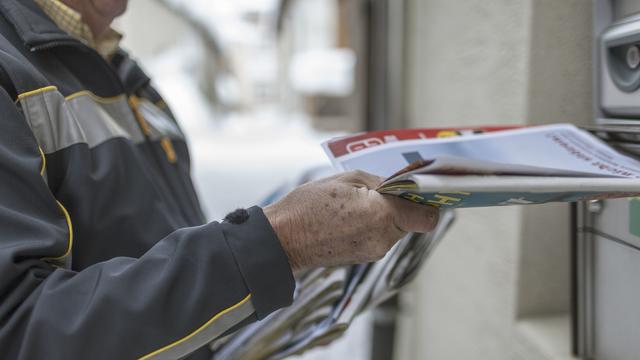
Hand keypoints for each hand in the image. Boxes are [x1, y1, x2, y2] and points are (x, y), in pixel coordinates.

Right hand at [264, 170, 438, 270]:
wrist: (282, 239)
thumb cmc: (308, 206)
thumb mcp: (347, 180)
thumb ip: (381, 183)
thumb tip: (401, 187)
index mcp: (382, 215)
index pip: (427, 216)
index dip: (426, 201)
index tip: (418, 190)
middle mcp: (383, 238)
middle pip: (411, 221)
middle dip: (401, 205)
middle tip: (379, 190)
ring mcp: (374, 251)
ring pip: (395, 229)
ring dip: (385, 215)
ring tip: (356, 203)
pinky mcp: (363, 257)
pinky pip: (379, 238)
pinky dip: (372, 226)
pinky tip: (349, 217)